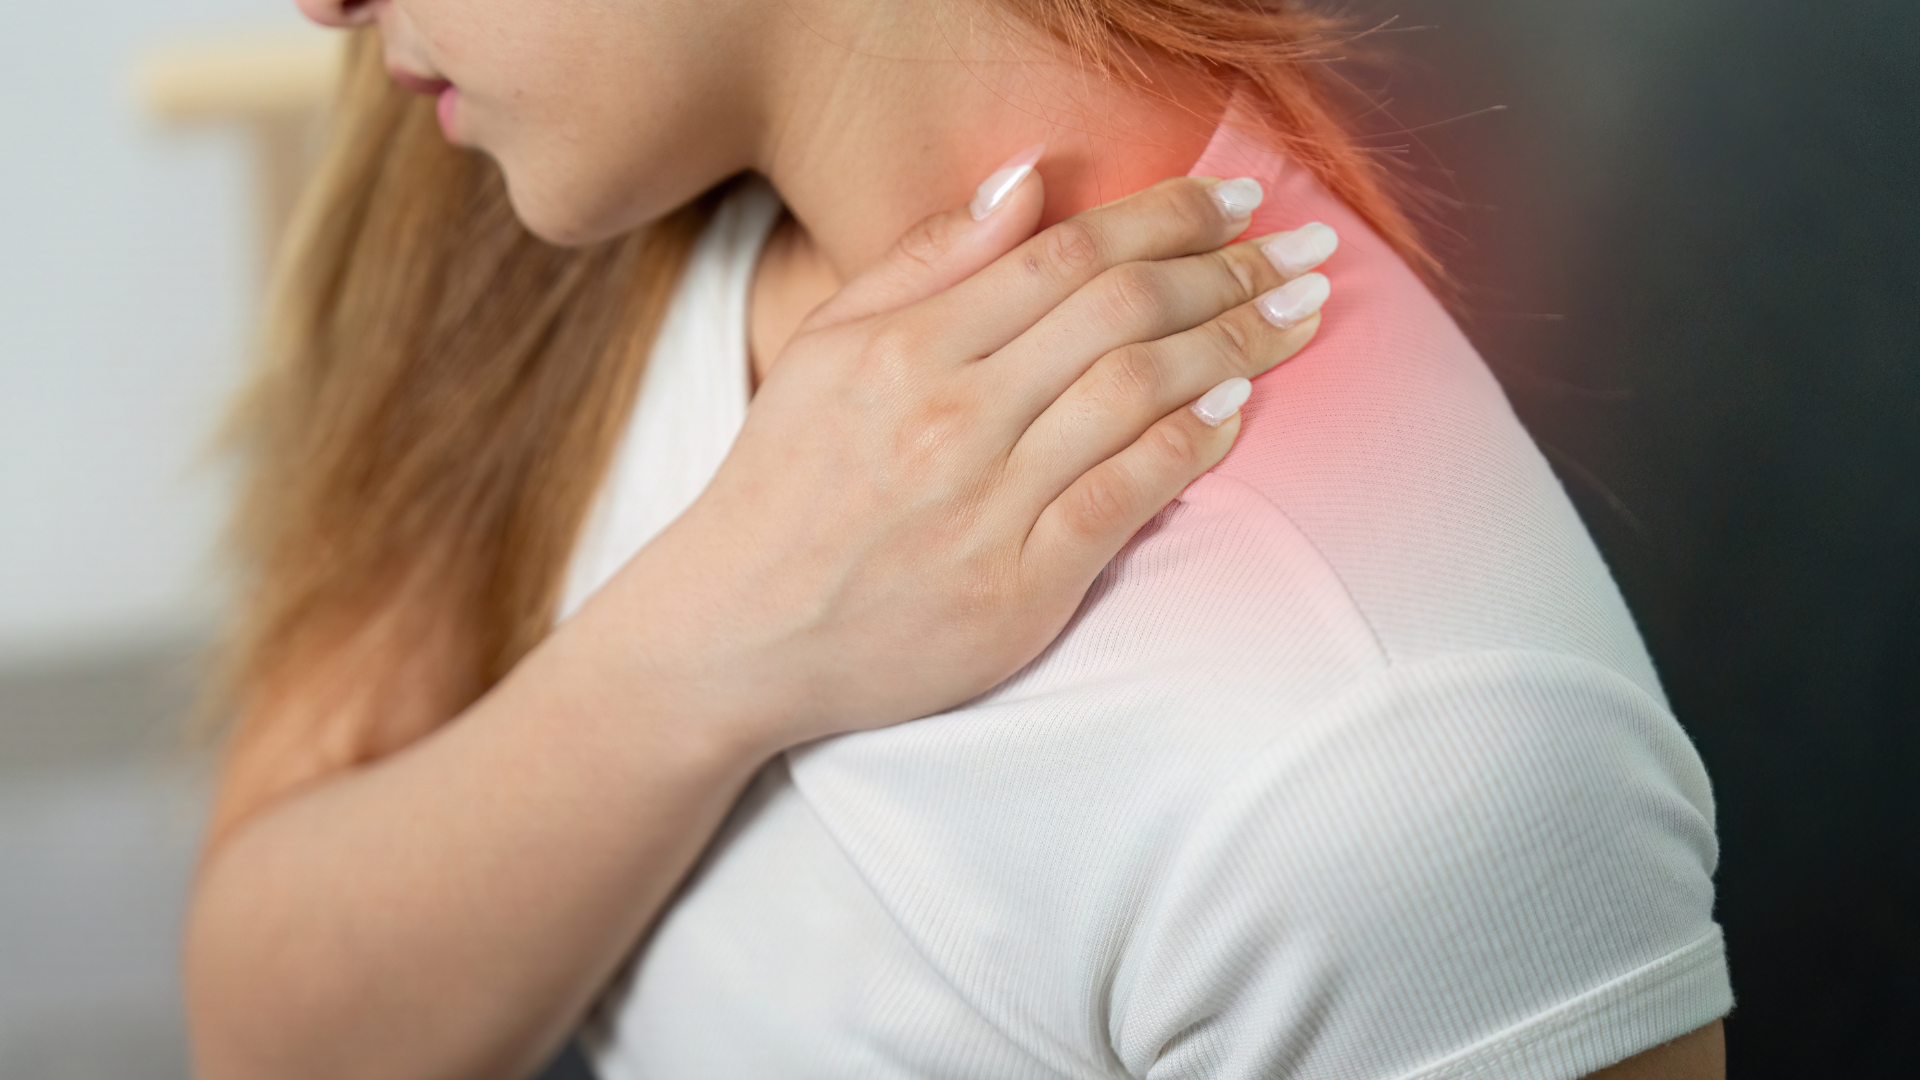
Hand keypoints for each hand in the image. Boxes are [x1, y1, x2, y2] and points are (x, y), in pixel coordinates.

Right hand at [596, 166, 1335, 750]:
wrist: (733, 636)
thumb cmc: (783, 488)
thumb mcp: (827, 349)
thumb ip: (928, 261)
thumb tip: (1030, 180)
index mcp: (903, 347)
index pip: (1065, 255)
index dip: (1167, 217)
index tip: (1236, 200)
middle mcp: (948, 416)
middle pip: (1119, 313)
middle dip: (1229, 269)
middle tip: (1305, 249)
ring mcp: (985, 504)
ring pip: (1136, 394)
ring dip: (1235, 343)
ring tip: (1301, 315)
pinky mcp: (1016, 588)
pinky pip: (1125, 498)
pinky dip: (1189, 445)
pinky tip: (1236, 409)